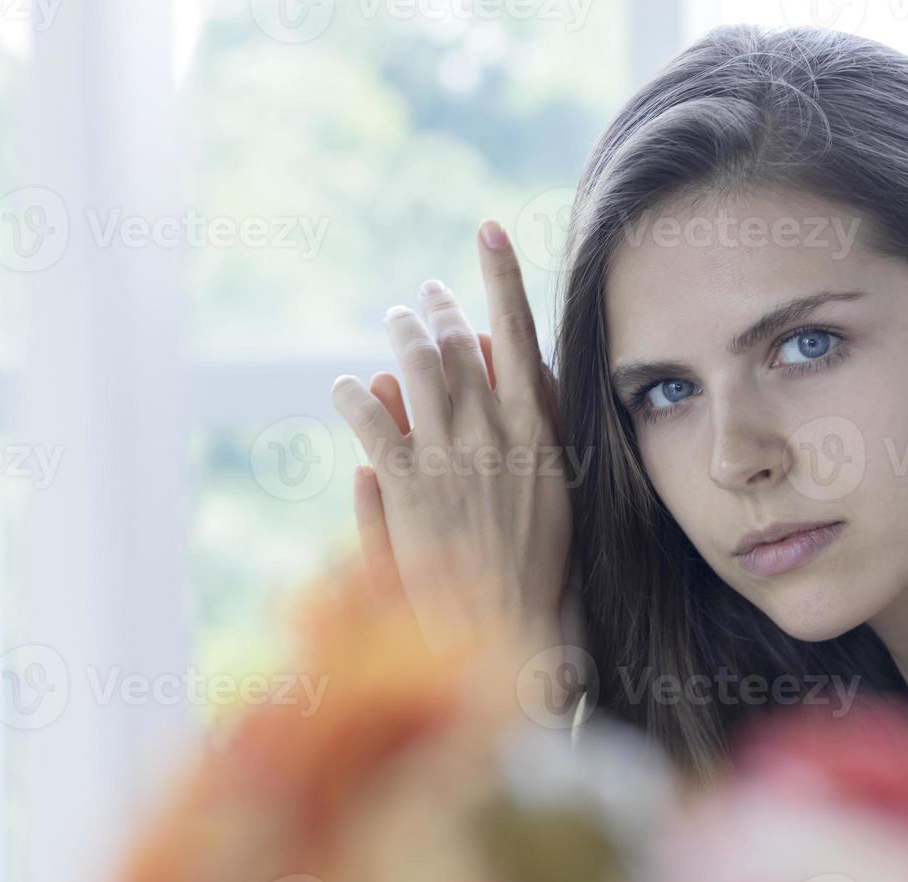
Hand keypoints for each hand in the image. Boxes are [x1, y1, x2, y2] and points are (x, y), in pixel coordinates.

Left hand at [332, 219, 572, 659]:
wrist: (508, 625)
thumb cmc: (541, 566)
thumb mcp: (561, 489)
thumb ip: (541, 425)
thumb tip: (519, 373)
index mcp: (536, 429)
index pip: (518, 333)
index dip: (502, 275)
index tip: (490, 230)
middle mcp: (492, 431)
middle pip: (456, 343)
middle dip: (436, 307)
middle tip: (424, 295)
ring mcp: (447, 455)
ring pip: (414, 367)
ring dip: (399, 334)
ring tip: (393, 319)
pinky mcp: (406, 485)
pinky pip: (372, 421)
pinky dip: (356, 395)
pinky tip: (346, 384)